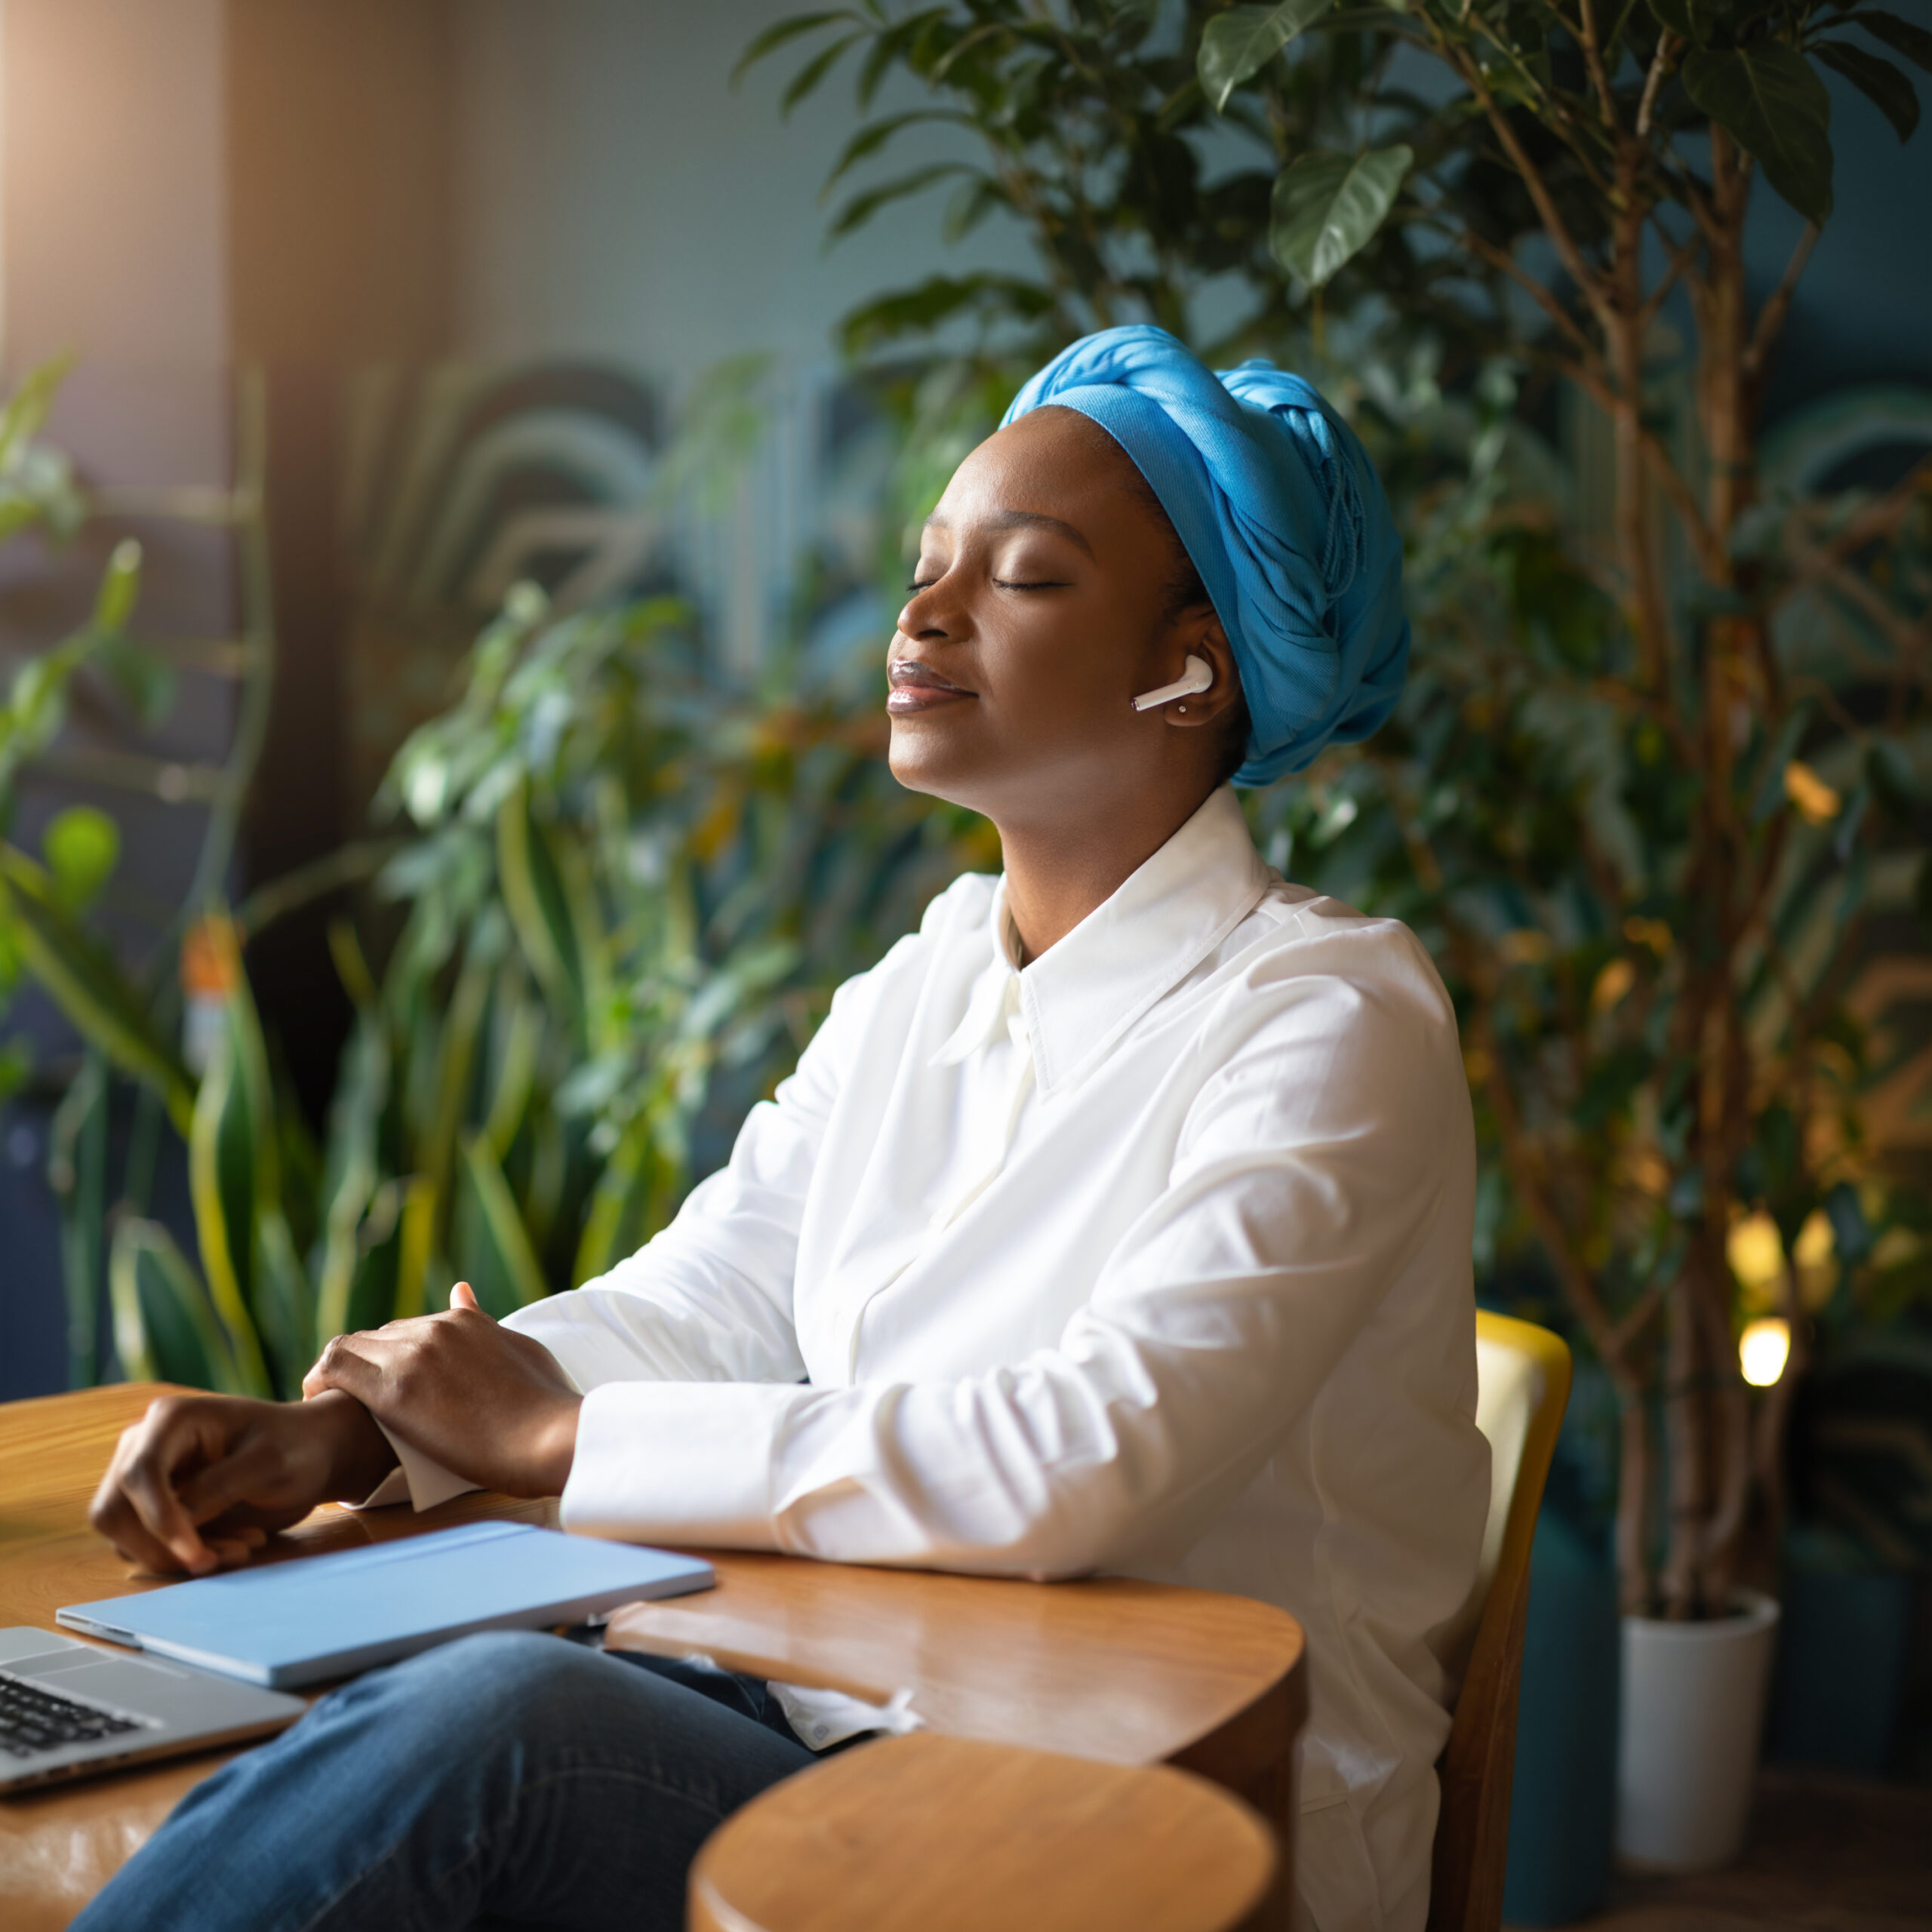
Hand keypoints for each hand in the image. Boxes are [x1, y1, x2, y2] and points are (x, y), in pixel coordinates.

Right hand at [89, 1389, 396, 1576]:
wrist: (310, 1453)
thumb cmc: (295, 1446)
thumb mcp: (268, 1462)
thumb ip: (220, 1486)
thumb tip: (175, 1520)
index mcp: (171, 1420)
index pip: (139, 1474)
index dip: (159, 1519)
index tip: (195, 1554)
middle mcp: (144, 1446)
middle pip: (114, 1511)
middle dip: (162, 1546)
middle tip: (223, 1557)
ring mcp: (144, 1479)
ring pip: (127, 1537)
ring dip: (176, 1556)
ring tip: (242, 1548)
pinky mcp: (153, 1508)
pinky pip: (147, 1546)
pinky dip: (183, 1557)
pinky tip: (232, 1547)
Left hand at [302, 1283, 580, 1497]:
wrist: (550, 1435)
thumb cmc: (547, 1405)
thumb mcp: (521, 1349)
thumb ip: (487, 1324)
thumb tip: (461, 1292)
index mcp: (465, 1321)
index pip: (407, 1328)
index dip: (390, 1355)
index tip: (384, 1380)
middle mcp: (436, 1328)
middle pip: (377, 1337)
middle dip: (364, 1364)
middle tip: (355, 1398)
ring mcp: (414, 1355)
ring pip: (351, 1347)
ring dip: (337, 1372)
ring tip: (329, 1401)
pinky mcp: (394, 1389)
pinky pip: (334, 1368)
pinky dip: (318, 1379)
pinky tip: (315, 1398)